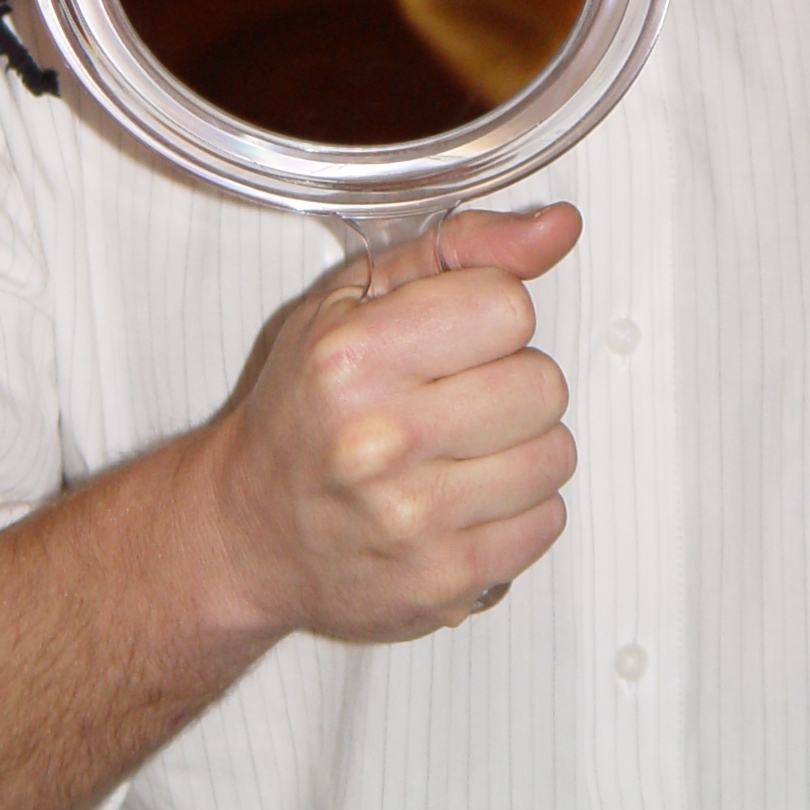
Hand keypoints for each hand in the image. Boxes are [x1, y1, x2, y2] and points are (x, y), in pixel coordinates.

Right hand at [205, 203, 580, 645]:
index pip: (509, 306)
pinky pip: (548, 521)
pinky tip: (467, 496)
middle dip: (511, 378)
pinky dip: (520, 507)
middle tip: (458, 393)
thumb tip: (560, 226)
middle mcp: (381, 440)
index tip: (453, 333)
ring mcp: (415, 521)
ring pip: (556, 454)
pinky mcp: (444, 583)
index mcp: (354, 356)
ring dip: (521, 445)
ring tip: (465, 447)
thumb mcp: (356, 296)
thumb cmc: (304, 406)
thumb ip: (462, 248)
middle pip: (543, 384)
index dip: (489, 312)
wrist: (249, 531)